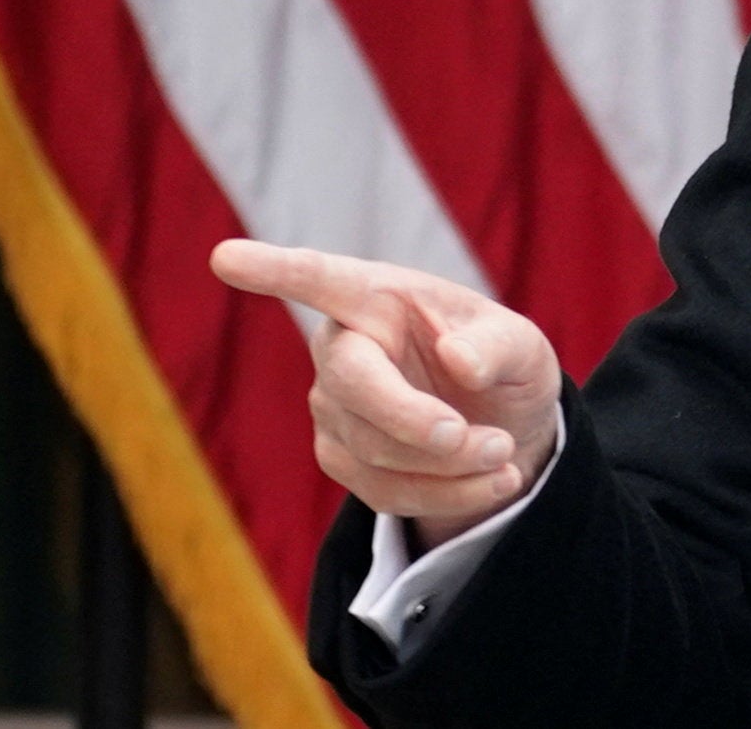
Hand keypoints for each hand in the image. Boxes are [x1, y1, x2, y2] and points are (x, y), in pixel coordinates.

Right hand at [211, 240, 561, 549]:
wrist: (503, 423)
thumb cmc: (501, 363)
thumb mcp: (523, 345)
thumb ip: (499, 344)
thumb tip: (457, 359)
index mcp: (380, 296)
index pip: (321, 279)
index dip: (276, 270)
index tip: (226, 257)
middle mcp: (343, 345)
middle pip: (352, 383)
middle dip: (413, 420)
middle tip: (483, 440)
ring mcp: (332, 404)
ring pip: (373, 448)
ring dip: (449, 465)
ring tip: (505, 456)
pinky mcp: (340, 455)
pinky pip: (384, 489)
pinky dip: (446, 494)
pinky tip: (493, 481)